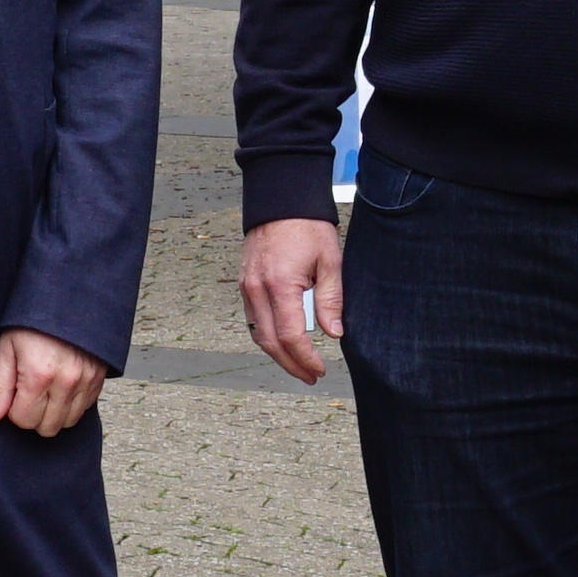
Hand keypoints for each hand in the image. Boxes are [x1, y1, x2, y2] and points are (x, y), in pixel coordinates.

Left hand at [0, 327, 105, 435]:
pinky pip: (84, 409)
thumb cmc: (33, 321)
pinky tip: (61, 386)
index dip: (14, 411)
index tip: (14, 393)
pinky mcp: (98, 378)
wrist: (67, 298)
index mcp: (39, 374)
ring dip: (54, 413)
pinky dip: (71, 404)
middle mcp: (66, 381)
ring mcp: (86, 381)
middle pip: (47, 427)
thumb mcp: (7, 348)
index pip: (24, 420)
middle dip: (34, 416)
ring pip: (68, 422)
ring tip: (46, 390)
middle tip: (29, 393)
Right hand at [241, 217, 346, 383]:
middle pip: (270, 342)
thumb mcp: (330, 261)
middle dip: (291, 364)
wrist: (280, 200)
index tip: (319, 369)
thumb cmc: (307, 226)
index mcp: (280, 284)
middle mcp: (257, 289)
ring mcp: (246, 287)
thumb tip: (333, 333)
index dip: (305, 358)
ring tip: (298, 365)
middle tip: (310, 376)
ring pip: (258, 334)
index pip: (290, 335)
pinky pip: (253, 319)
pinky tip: (282, 343)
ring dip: (278, 355)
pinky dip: (267, 337)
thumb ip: (331, 300)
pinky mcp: (244, 283)